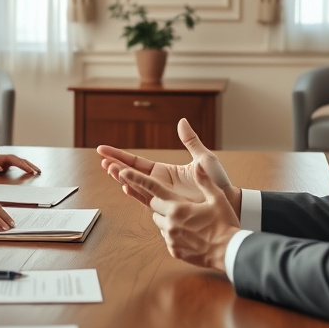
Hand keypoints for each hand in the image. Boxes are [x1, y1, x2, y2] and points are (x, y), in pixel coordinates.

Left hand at [0, 150, 40, 174]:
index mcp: (5, 158)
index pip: (17, 162)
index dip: (24, 166)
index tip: (31, 171)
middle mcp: (10, 158)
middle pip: (23, 161)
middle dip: (31, 166)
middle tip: (38, 172)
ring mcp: (11, 160)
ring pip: (24, 162)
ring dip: (32, 166)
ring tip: (39, 172)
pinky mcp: (11, 163)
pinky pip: (22, 164)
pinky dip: (28, 167)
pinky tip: (32, 171)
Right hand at [97, 118, 240, 213]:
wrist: (227, 200)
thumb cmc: (217, 181)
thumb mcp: (203, 158)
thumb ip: (190, 141)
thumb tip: (182, 121)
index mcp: (164, 171)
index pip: (136, 162)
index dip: (119, 156)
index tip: (103, 150)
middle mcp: (159, 183)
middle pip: (130, 173)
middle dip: (115, 166)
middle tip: (101, 160)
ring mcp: (161, 195)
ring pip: (135, 186)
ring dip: (121, 178)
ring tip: (109, 170)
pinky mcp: (167, 206)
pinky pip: (147, 200)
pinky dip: (135, 193)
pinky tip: (125, 186)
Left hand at [118, 161, 239, 272]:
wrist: (229, 252)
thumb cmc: (225, 224)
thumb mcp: (216, 198)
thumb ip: (204, 181)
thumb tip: (197, 165)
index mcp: (178, 207)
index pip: (152, 189)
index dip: (135, 179)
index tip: (121, 172)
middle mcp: (170, 222)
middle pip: (153, 205)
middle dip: (159, 200)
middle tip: (176, 201)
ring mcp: (170, 237)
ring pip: (158, 221)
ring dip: (166, 216)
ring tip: (186, 218)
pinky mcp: (173, 250)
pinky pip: (166, 236)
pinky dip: (172, 231)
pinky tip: (188, 232)